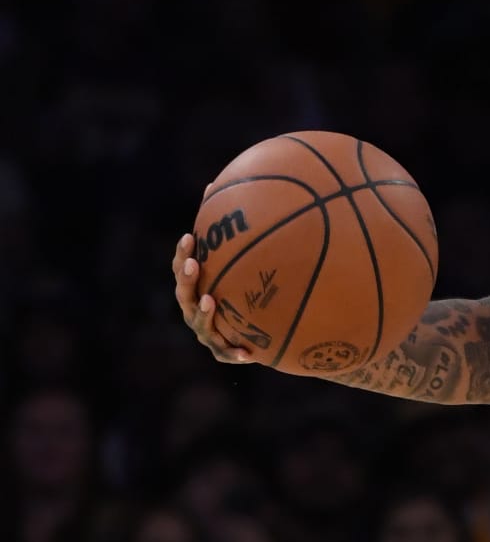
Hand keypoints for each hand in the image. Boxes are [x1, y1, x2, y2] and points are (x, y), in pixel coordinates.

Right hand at [172, 232, 257, 365]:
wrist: (255, 333)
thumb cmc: (242, 291)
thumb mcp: (239, 264)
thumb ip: (232, 234)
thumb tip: (221, 188)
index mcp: (194, 287)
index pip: (182, 267)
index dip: (182, 253)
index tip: (189, 237)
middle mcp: (193, 308)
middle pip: (184, 293)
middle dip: (186, 278)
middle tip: (193, 264)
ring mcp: (204, 331)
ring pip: (199, 323)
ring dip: (202, 312)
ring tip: (209, 301)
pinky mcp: (221, 350)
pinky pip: (226, 352)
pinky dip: (234, 352)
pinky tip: (247, 353)